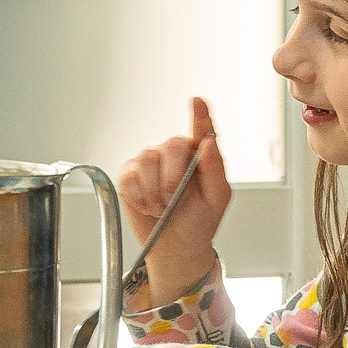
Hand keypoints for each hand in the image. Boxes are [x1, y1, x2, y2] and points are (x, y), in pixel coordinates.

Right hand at [118, 97, 231, 306]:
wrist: (176, 246)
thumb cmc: (200, 222)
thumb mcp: (217, 199)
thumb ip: (215, 169)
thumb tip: (209, 143)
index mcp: (200, 156)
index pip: (201, 129)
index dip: (200, 115)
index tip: (198, 101)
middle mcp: (175, 154)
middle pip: (171, 146)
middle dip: (173, 178)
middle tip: (175, 199)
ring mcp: (151, 162)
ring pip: (147, 160)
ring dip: (156, 190)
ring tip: (163, 206)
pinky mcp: (130, 174)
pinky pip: (130, 176)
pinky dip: (140, 196)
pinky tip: (148, 205)